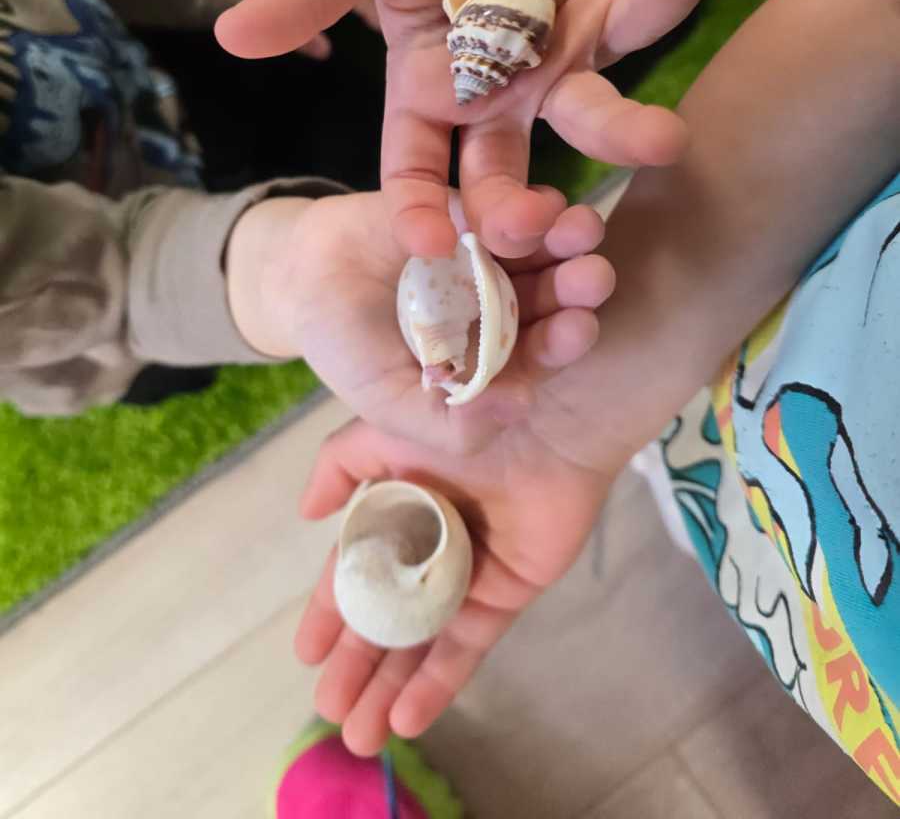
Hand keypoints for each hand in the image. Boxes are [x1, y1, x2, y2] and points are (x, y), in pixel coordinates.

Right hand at [218, 0, 729, 257]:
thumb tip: (230, 35)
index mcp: (431, 88)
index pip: (415, 164)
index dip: (417, 207)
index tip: (425, 245)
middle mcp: (500, 93)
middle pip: (508, 170)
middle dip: (524, 207)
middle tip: (543, 229)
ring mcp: (564, 61)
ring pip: (593, 113)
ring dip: (628, 129)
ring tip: (662, 140)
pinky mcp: (618, 14)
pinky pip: (650, 9)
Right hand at [225, 189, 613, 452]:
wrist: (299, 279)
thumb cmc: (347, 349)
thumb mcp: (389, 403)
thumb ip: (451, 423)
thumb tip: (523, 408)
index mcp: (492, 357)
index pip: (538, 353)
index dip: (560, 342)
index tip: (579, 328)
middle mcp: (502, 308)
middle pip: (551, 298)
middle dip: (575, 288)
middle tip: (596, 275)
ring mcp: (489, 258)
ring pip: (540, 250)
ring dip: (565, 240)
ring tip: (583, 228)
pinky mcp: (471, 211)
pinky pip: (504, 206)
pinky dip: (527, 204)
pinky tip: (544, 200)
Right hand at [295, 417, 613, 755]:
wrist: (546, 416)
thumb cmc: (463, 414)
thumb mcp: (384, 427)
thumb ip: (339, 466)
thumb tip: (305, 514)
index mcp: (400, 509)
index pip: (358, 572)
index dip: (332, 613)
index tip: (306, 654)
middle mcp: (431, 546)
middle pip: (388, 618)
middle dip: (357, 664)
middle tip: (328, 708)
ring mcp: (470, 573)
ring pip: (423, 641)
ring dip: (391, 687)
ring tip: (359, 736)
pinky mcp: (509, 593)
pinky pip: (468, 644)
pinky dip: (438, 681)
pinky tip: (408, 717)